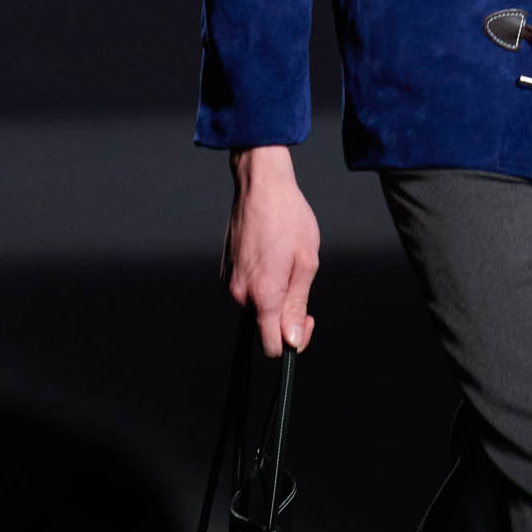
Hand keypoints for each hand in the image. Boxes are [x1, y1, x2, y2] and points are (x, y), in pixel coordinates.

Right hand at [223, 145, 319, 356]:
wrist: (261, 185)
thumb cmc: (288, 217)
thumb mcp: (306, 261)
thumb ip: (297, 305)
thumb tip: (292, 340)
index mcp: (262, 295)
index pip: (272, 346)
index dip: (293, 342)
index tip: (305, 320)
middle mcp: (239, 293)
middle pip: (263, 325)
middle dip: (284, 313)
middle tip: (299, 279)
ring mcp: (229, 280)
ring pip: (255, 305)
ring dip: (272, 294)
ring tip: (285, 260)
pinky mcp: (225, 269)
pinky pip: (245, 288)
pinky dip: (260, 281)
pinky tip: (270, 254)